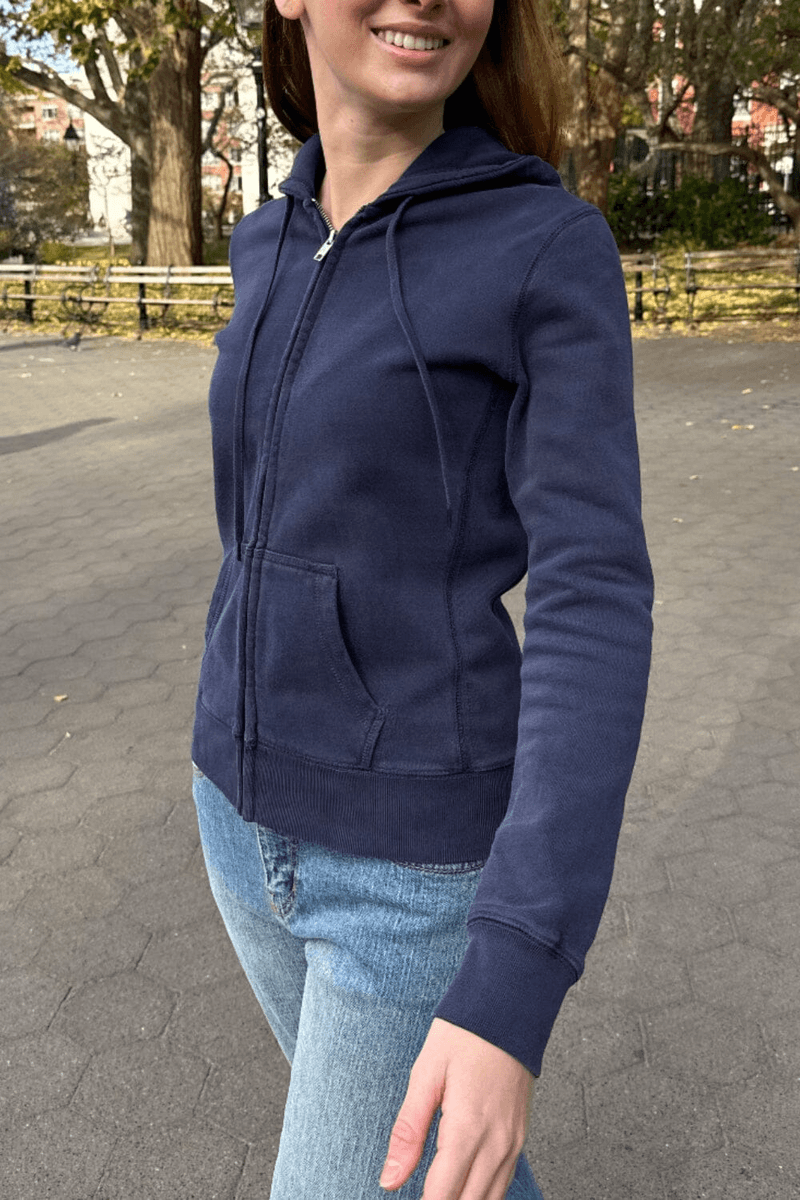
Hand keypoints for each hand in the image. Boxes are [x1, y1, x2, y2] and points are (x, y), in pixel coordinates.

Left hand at [379, 1017, 534, 1199]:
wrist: (509, 1008)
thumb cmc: (465, 1035)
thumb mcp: (425, 1075)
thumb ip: (408, 1131)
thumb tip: (389, 1180)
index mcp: (467, 1130)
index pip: (441, 1197)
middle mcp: (496, 1144)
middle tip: (419, 1196)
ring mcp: (513, 1143)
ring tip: (437, 1193)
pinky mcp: (520, 1138)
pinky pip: (503, 1184)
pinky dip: (482, 1194)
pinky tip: (464, 1188)